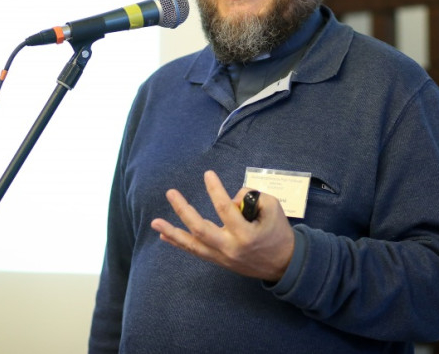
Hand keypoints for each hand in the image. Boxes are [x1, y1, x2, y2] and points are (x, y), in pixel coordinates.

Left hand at [150, 170, 294, 281]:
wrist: (284, 263)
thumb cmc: (278, 232)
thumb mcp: (272, 208)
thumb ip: (250, 198)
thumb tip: (230, 198)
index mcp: (245, 235)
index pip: (225, 209)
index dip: (215, 190)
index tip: (208, 174)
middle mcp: (230, 248)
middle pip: (200, 229)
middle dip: (183, 211)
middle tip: (171, 193)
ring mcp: (222, 257)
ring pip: (192, 245)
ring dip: (172, 232)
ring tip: (155, 222)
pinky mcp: (218, 261)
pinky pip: (195, 251)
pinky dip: (179, 242)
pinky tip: (165, 234)